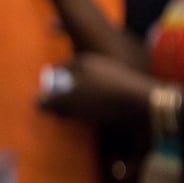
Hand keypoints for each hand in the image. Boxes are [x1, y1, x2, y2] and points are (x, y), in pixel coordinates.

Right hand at [39, 52, 153, 123]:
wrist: (147, 106)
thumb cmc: (102, 99)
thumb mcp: (69, 102)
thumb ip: (50, 101)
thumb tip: (36, 102)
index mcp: (83, 61)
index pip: (60, 69)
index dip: (53, 85)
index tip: (50, 101)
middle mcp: (100, 65)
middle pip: (76, 80)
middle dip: (69, 96)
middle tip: (63, 112)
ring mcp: (117, 77)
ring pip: (93, 91)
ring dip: (85, 105)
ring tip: (81, 120)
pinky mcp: (130, 91)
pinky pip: (108, 100)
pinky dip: (101, 109)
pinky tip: (100, 121)